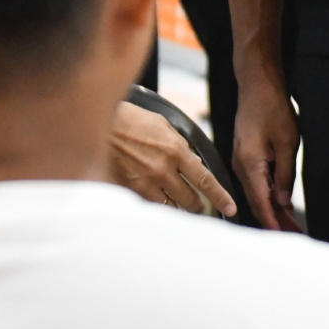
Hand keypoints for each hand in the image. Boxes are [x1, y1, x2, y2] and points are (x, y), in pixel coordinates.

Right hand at [107, 102, 235, 216]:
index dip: (220, 197)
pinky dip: (155, 205)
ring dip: (177, 207)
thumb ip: (180, 145)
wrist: (98, 124)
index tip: (230, 208)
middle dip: (197, 206)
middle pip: (190, 200)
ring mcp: (144, 182)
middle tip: (199, 206)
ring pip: (170, 208)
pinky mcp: (128, 190)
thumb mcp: (162, 126)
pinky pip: (149, 206)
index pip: (204, 180)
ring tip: (177, 204)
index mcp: (175, 150)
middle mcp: (162, 170)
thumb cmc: (130, 120)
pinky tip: (154, 199)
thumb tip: (192, 162)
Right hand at [232, 74, 303, 231]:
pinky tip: (279, 201)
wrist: (257, 86)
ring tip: (290, 222)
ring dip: (272, 208)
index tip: (284, 238)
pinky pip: (255, 182)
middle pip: (257, 202)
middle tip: (294, 233)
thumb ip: (285, 175)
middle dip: (274, 220)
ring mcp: (240, 161)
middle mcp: (240, 167)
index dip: (272, 223)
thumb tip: (282, 203)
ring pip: (256, 193)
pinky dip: (267, 194)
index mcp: (250, 165)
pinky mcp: (244, 156)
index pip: (261, 203)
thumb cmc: (273, 109)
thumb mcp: (288, 143)